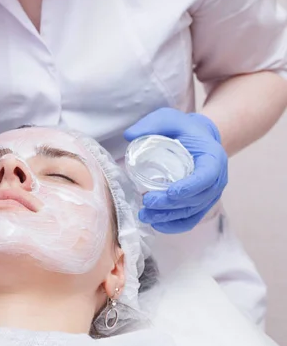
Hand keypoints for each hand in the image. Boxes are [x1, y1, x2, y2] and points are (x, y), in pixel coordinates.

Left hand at [124, 108, 227, 233]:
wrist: (198, 138)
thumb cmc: (183, 128)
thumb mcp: (168, 119)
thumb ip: (151, 124)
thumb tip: (129, 135)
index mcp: (213, 158)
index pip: (207, 177)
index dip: (190, 187)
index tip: (171, 192)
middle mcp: (217, 180)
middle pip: (197, 198)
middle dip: (171, 204)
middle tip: (147, 202)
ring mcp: (210, 194)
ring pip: (192, 211)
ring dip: (168, 217)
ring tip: (144, 215)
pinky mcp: (200, 204)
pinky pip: (190, 219)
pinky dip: (175, 226)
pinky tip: (157, 225)